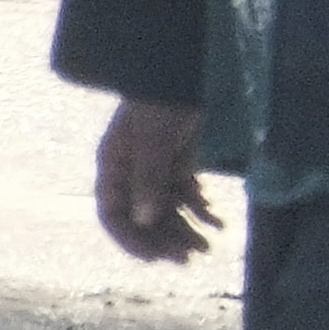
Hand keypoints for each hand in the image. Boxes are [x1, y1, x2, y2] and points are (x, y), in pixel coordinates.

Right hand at [95, 98, 218, 262]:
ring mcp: (155, 167)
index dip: (130, 239)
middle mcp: (131, 171)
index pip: (112, 214)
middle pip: (142, 217)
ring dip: (184, 229)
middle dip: (165, 240)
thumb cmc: (164, 100)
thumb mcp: (154, 139)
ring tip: (208, 247)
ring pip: (166, 209)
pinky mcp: (178, 161)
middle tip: (191, 258)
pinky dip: (199, 208)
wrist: (187, 69)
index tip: (155, 259)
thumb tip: (145, 220)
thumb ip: (149, 179)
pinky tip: (216, 219)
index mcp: (114, 165)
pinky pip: (184, 194)